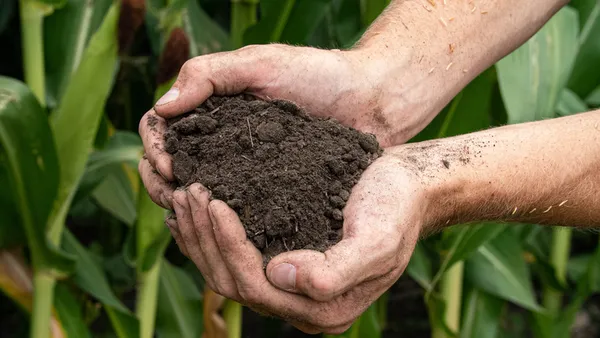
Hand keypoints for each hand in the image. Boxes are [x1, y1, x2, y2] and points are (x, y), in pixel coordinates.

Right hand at [138, 43, 425, 208]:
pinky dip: (219, 222)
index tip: (166, 164)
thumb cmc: (318, 74)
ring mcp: (244, 172)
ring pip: (198, 194)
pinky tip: (220, 231)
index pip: (161, 130)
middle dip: (162, 181)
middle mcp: (222, 144)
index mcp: (211, 111)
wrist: (370, 100)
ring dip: (186, 206)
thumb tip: (161, 108)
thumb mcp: (261, 64)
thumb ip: (210, 75)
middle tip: (175, 193)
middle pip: (172, 167)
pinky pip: (235, 212)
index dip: (154, 147)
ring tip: (194, 213)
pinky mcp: (269, 195)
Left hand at [166, 152, 425, 333]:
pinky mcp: (285, 260)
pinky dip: (211, 235)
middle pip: (232, 283)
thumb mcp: (377, 240)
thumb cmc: (397, 209)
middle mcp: (302, 304)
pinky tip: (196, 211)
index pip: (255, 286)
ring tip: (184, 194)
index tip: (213, 200)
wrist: (410, 189)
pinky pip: (236, 256)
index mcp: (324, 308)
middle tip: (188, 191)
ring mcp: (291, 285)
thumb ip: (335, 272)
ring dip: (200, 236)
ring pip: (227, 271)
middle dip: (205, 239)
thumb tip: (280, 276)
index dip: (228, 246)